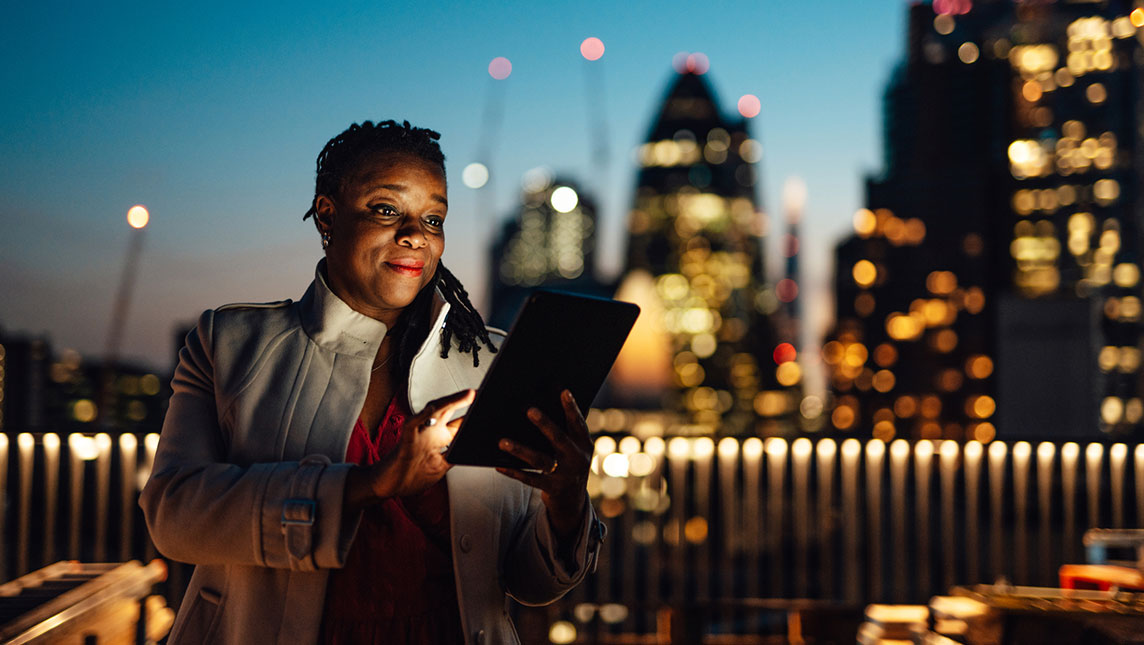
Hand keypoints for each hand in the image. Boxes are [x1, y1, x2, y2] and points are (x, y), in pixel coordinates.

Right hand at [345, 389, 473, 510]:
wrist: (386, 486)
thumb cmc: (410, 475)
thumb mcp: (440, 467)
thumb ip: (454, 455)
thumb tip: (473, 450)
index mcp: (439, 438)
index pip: (459, 422)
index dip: (474, 413)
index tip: (489, 406)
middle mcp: (430, 432)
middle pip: (449, 410)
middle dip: (465, 400)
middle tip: (482, 391)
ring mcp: (418, 433)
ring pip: (433, 410)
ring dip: (450, 401)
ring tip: (468, 394)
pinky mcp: (405, 440)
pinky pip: (412, 424)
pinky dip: (421, 416)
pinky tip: (431, 409)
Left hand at [496, 389, 591, 537]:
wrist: (573, 500)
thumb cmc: (568, 463)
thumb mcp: (574, 447)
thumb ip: (565, 430)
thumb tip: (545, 402)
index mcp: (584, 444)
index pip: (578, 423)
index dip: (572, 408)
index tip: (564, 391)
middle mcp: (577, 459)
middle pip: (559, 439)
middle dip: (545, 424)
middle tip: (530, 410)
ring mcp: (565, 475)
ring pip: (540, 461)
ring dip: (520, 450)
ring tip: (502, 442)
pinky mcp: (552, 489)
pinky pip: (529, 479)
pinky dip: (513, 472)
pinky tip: (499, 465)